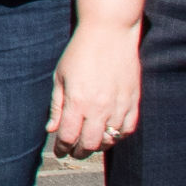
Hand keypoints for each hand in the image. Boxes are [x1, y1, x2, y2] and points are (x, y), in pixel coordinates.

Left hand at [46, 17, 143, 157]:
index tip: (59, 151)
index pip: (69, 137)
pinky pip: (129, 128)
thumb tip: (51, 130)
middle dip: (79, 152)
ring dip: (99, 146)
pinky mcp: (134, 100)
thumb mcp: (60, 76)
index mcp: (78, 101)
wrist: (109, 32)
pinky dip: (119, 136)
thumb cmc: (80, 52)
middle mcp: (100, 106)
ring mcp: (119, 104)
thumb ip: (56, 106)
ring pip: (110, 140)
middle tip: (73, 152)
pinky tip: (110, 134)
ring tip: (90, 143)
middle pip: (90, 144)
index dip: (62, 148)